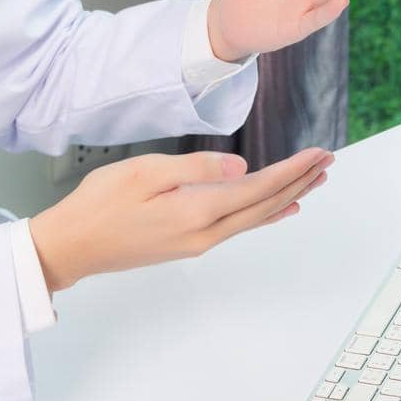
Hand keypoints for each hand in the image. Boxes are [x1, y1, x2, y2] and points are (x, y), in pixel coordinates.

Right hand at [27, 147, 332, 292]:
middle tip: (329, 162)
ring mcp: (197, 242)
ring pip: (256, 217)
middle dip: (300, 182)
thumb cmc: (100, 204)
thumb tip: (242, 167)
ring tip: (315, 181)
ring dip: (288, 196)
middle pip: (266, 206)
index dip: (293, 171)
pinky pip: (239, 226)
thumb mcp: (145, 172)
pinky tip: (279, 210)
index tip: (318, 154)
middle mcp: (205, 233)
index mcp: (197, 211)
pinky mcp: (188, 243)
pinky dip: (265, 212)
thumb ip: (197, 168)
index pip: (259, 188)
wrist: (71, 246)